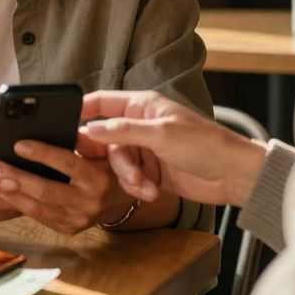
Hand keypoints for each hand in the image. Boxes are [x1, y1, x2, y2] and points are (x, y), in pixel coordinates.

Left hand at [0, 141, 131, 234]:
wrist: (118, 200)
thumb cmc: (108, 165)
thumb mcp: (105, 148)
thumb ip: (85, 140)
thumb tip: (59, 128)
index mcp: (99, 179)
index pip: (67, 164)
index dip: (42, 154)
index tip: (19, 144)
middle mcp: (88, 202)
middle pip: (46, 190)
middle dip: (16, 176)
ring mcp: (78, 219)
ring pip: (38, 207)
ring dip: (11, 193)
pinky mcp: (68, 228)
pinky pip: (39, 217)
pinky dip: (19, 204)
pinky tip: (4, 191)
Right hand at [81, 91, 265, 206]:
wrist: (232, 176)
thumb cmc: (205, 144)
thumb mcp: (161, 134)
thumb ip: (122, 131)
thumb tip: (89, 129)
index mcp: (141, 105)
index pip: (101, 102)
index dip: (81, 111)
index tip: (62, 124)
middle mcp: (139, 125)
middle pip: (104, 139)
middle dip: (111, 158)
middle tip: (116, 169)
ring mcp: (144, 149)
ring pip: (116, 163)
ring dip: (128, 177)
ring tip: (144, 186)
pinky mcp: (149, 171)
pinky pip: (128, 178)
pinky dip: (136, 186)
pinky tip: (150, 192)